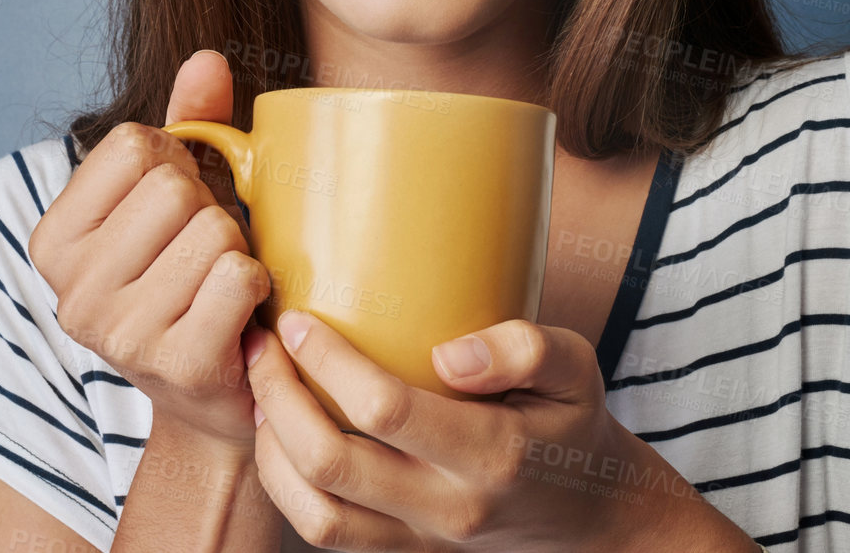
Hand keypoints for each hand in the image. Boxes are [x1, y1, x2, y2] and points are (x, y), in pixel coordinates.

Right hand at [27, 50, 270, 453]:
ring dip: (237, 251)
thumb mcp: (179, 197)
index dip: (176, 165)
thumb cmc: (194, 281)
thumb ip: (188, 122)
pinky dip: (258, 285)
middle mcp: (71, 290)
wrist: (220, 399)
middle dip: (211, 211)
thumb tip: (208, 57)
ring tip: (222, 288)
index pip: (134, 144)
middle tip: (205, 257)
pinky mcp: (175, 363)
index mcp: (54, 241)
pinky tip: (244, 314)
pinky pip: (238, 276)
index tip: (176, 212)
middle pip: (175, 188)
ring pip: (213, 232)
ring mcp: (120, 333)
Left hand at [243, 311, 717, 551]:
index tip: (297, 319)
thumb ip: (526, 348)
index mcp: (490, 455)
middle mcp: (448, 507)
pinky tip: (278, 430)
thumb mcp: (576, 368)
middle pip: (331, 463)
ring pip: (315, 513)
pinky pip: (324, 532)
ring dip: (270, 446)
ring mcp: (420, 538)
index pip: (385, 411)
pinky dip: (285, 483)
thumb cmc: (572, 422)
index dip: (328, 362)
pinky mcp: (401, 550)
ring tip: (259, 385)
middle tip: (261, 344)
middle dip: (277, 397)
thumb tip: (449, 355)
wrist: (590, 514)